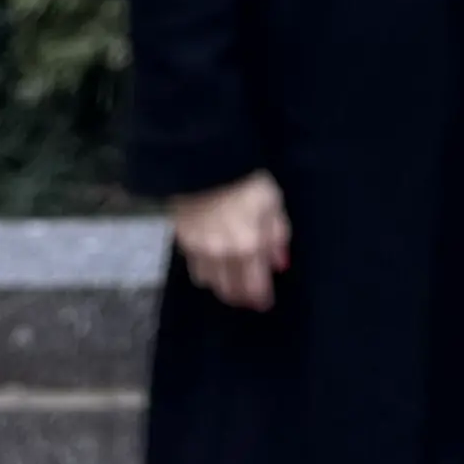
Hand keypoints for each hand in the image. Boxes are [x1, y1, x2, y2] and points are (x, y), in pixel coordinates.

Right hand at [169, 176, 291, 312]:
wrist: (204, 160)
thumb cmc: (246, 178)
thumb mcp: (272, 201)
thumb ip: (277, 234)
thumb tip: (280, 263)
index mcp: (248, 246)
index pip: (254, 286)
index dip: (261, 298)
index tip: (265, 303)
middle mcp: (222, 255)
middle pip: (230, 290)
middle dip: (241, 296)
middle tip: (248, 298)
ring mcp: (199, 249)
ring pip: (209, 282)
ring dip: (222, 286)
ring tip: (230, 281)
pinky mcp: (182, 240)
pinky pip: (194, 267)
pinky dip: (205, 272)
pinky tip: (212, 265)